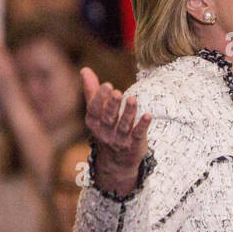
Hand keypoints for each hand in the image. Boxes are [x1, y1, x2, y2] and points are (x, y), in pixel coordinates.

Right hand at [81, 66, 151, 194]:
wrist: (116, 162)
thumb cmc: (106, 129)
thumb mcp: (97, 113)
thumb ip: (92, 91)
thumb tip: (84, 69)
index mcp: (94, 123)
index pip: (95, 111)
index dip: (100, 98)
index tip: (107, 85)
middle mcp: (105, 133)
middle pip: (108, 118)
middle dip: (112, 105)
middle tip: (117, 92)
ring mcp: (120, 140)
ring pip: (124, 126)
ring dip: (128, 113)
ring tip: (132, 99)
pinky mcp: (135, 145)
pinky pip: (138, 135)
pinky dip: (143, 125)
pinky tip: (148, 115)